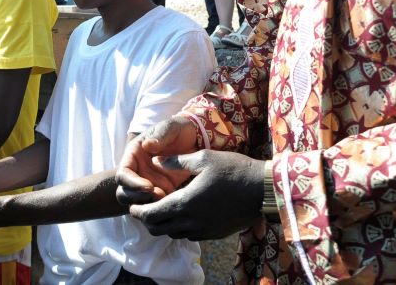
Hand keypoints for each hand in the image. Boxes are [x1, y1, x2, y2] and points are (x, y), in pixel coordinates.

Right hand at [116, 115, 199, 204]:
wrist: (196, 138)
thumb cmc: (179, 130)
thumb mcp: (170, 128)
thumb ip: (160, 136)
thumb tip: (147, 146)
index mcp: (134, 155)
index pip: (123, 174)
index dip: (132, 183)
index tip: (149, 186)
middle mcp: (138, 171)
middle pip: (124, 193)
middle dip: (138, 198)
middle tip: (159, 195)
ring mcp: (149, 182)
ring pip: (137, 202)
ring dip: (149, 204)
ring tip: (167, 198)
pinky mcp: (162, 191)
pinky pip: (156, 205)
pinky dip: (162, 207)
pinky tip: (175, 202)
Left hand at [127, 150, 264, 240]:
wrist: (263, 190)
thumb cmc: (233, 170)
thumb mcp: (203, 158)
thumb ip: (175, 161)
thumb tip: (155, 160)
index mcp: (184, 203)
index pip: (150, 215)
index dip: (137, 211)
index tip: (132, 204)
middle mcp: (191, 222)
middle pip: (158, 229)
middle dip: (147, 219)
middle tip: (145, 207)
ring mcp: (203, 231)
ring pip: (172, 234)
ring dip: (164, 224)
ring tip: (164, 207)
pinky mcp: (213, 234)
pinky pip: (188, 235)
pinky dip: (179, 227)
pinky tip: (184, 212)